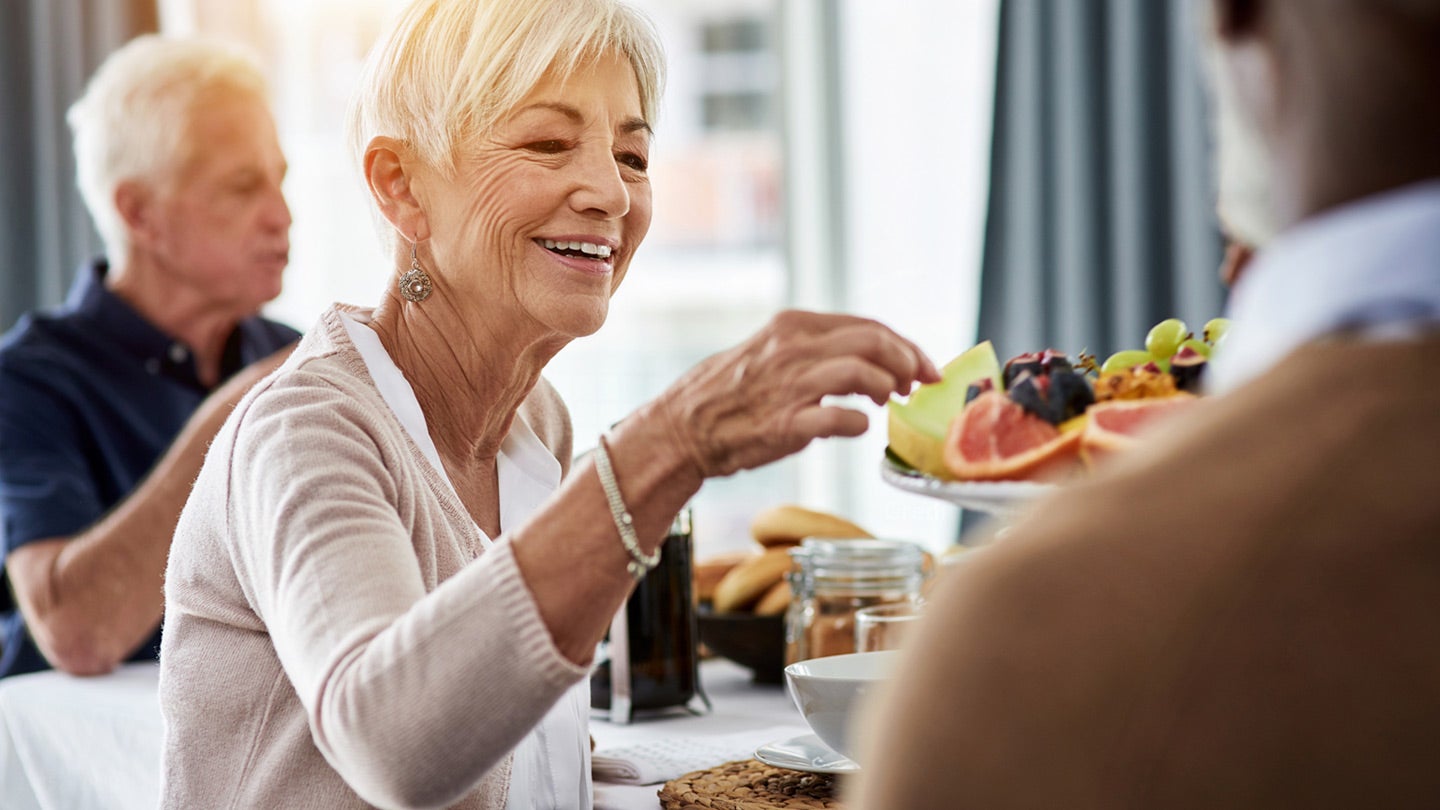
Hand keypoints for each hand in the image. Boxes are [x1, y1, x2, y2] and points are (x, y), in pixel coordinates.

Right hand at [654, 310, 939, 477]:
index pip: (868, 325)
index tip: (923, 367)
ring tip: (887, 404)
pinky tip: (858, 427)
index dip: (905, 345)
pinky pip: (840, 418)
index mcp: (793, 326)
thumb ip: (816, 351)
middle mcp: (794, 349)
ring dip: (887, 388)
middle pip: (874, 341)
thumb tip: (870, 361)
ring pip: (862, 372)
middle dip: (909, 362)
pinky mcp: (785, 424)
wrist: (682, 429)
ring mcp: (789, 385)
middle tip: (918, 385)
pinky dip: (859, 422)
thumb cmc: (731, 395)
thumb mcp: (772, 352)